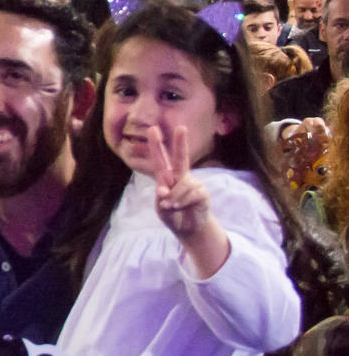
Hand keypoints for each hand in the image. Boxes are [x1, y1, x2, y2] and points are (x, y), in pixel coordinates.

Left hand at [150, 126, 228, 274]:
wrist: (188, 229)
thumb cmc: (172, 215)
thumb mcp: (161, 208)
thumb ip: (161, 198)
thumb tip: (165, 190)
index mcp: (167, 178)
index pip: (160, 159)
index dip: (157, 145)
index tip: (153, 129)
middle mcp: (181, 177)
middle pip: (181, 158)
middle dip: (180, 143)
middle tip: (181, 127)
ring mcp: (193, 183)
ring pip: (182, 186)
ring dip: (174, 199)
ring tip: (173, 207)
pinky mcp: (202, 192)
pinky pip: (191, 195)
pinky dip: (183, 203)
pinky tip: (182, 207)